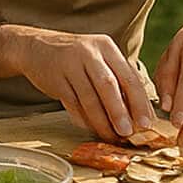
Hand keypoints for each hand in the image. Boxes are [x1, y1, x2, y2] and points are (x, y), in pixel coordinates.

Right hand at [14, 29, 157, 140]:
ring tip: (111, 135)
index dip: (140, 101)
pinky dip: (83, 118)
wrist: (35, 47)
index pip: (129, 76)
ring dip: (102, 120)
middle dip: (121, 111)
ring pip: (90, 97)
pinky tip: (91, 128)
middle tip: (129, 132)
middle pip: (109, 85)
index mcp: (106, 47)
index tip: (147, 123)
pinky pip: (72, 103)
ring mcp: (70, 64)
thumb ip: (118, 79)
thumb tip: (139, 112)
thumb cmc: (75, 58)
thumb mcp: (98, 59)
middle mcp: (89, 52)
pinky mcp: (55, 78)